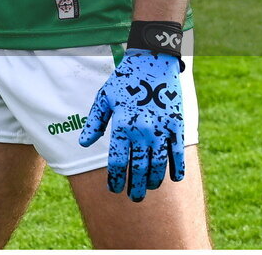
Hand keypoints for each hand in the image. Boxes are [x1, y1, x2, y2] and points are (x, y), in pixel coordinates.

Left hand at [79, 49, 185, 200]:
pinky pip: (178, 154)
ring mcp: (162, 130)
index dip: (115, 178)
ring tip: (147, 189)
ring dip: (153, 181)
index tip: (113, 189)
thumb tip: (83, 143)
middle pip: (138, 168)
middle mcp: (142, 131)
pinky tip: (172, 178)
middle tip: (132, 198)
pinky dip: (177, 169)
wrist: (152, 63)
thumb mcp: (104, 97)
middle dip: (134, 186)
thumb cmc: (124, 81)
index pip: (117, 161)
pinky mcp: (177, 126)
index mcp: (122, 124)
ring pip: (158, 165)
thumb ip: (94, 122)